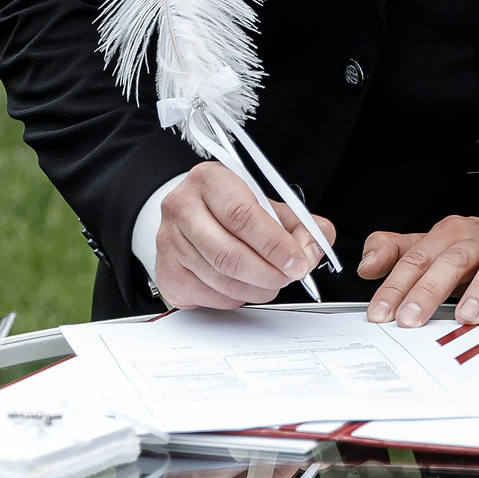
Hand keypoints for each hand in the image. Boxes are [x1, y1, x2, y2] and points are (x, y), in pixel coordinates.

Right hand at [153, 161, 335, 310]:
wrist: (192, 213)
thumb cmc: (233, 207)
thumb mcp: (270, 204)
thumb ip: (301, 224)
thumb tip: (313, 250)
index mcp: (210, 180)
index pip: (243, 215)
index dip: (275, 244)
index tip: (298, 261)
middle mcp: (182, 207)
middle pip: (229, 254)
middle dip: (268, 273)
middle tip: (289, 277)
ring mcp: (168, 241)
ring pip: (219, 279)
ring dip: (255, 288)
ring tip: (271, 282)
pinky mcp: (165, 271)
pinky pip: (207, 296)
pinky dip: (234, 297)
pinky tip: (244, 285)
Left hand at [360, 216, 478, 327]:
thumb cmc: (472, 252)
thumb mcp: (431, 249)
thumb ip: (395, 254)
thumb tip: (365, 265)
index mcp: (448, 234)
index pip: (416, 258)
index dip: (395, 286)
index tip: (380, 313)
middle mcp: (478, 238)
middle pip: (452, 259)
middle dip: (429, 290)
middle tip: (411, 319)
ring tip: (466, 316)